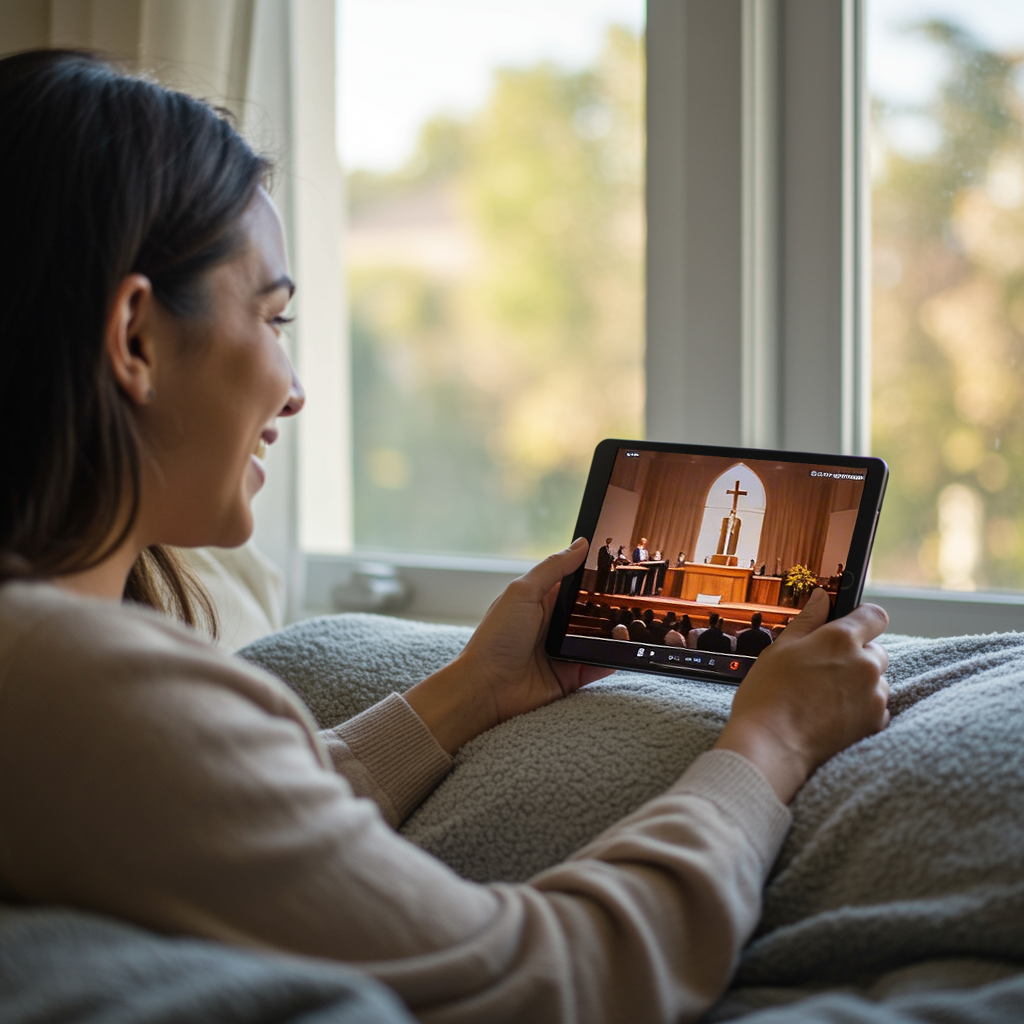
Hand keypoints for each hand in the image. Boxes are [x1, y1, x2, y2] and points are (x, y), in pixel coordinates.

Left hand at [404, 538, 614, 753]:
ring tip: (633, 625)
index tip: (618, 565)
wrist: (486, 689)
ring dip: (612, 633)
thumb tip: (580, 544)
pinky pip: (596, 667)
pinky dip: (610, 660)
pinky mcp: (569, 677)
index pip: (573, 584)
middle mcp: (552, 626)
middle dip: (608, 606)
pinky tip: (623, 652)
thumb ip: (552, 568)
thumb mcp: (522, 593)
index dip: (593, 576)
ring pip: (596, 639)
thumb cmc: (496, 638)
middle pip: (589, 612)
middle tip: (634, 597)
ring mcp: (561, 652)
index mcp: (540, 602)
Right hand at [715, 588, 889, 802]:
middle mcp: (865, 664)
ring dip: (858, 685)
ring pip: (876, 681)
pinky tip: (831, 716)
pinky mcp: (876, 723)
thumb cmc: (768, 694)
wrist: (773, 746)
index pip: (875, 615)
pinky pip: (876, 708)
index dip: (863, 619)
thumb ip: (808, 620)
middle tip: (823, 671)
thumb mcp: (780, 649)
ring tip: (823, 698)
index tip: (849, 627)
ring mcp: (874, 695)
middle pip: (875, 650)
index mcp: (841, 639)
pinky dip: (860, 709)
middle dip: (856, 657)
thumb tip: (821, 597)